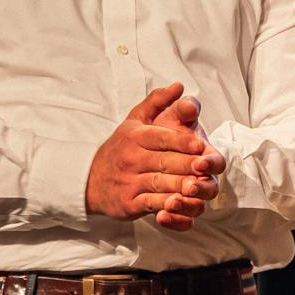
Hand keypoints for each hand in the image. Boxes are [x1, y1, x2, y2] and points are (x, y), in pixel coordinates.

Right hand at [86, 83, 225, 231]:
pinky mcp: (129, 203)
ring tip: (198, 186)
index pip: (160, 137)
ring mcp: (130, 182)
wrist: (89, 180)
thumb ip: (157, 102)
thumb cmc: (120, 148)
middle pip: (163, 161)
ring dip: (179, 186)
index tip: (199, 144)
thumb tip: (178, 86)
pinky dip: (165, 207)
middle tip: (205, 167)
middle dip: (186, 165)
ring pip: (159, 183)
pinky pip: (150, 205)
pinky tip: (179, 206)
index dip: (180, 140)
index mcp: (135, 137)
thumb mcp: (133, 121)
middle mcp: (132, 159)